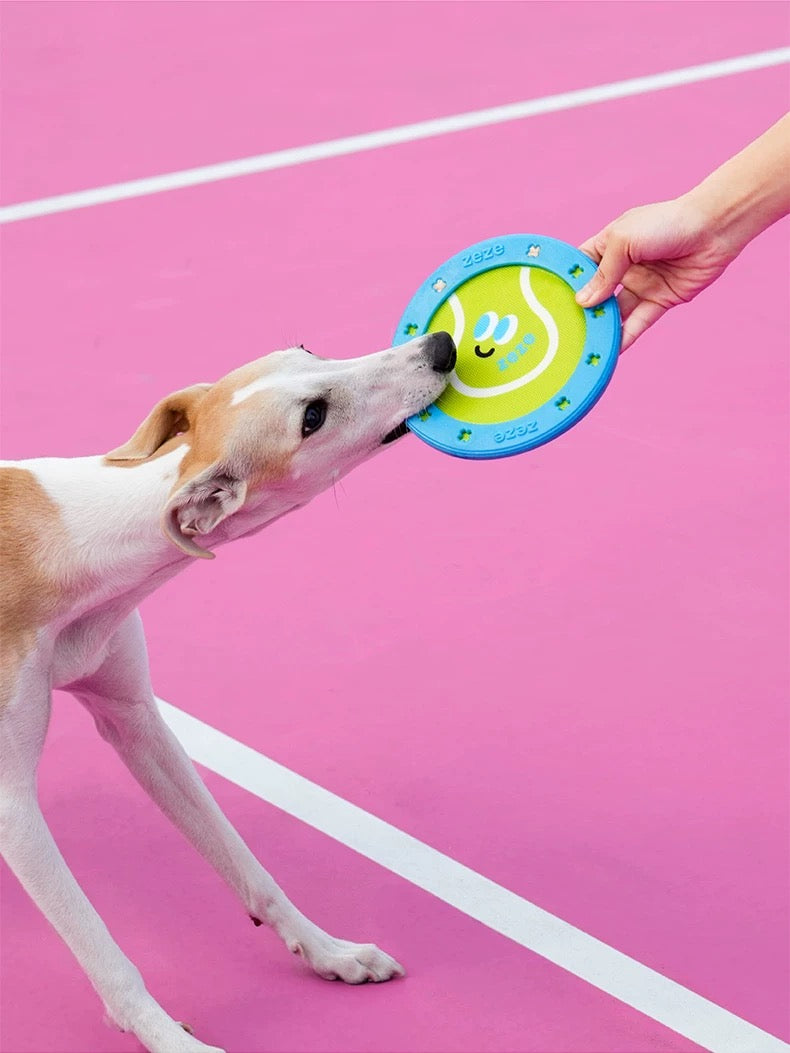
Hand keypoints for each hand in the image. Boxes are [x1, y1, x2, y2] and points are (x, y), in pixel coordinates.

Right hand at [575, 197, 738, 351]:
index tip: (544, 301)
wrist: (713, 228)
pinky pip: (637, 323)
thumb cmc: (667, 223)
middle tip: (560, 331)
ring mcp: (641, 284)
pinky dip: (625, 337)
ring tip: (582, 346)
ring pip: (615, 312)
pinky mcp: (660, 300)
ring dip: (601, 328)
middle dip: (580, 311)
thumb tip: (582, 302)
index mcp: (609, 245)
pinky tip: (610, 351)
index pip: (579, 266)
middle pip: (595, 294)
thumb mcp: (625, 241)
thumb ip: (603, 273)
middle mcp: (623, 266)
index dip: (564, 281)